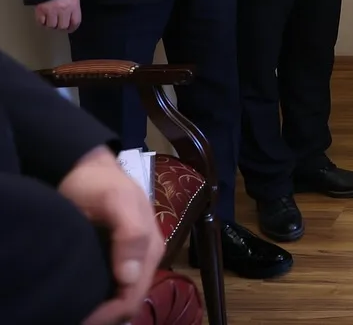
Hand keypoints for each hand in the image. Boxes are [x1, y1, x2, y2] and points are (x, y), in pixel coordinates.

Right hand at [34, 0, 81, 31]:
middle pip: (62, 26)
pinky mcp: (40, 10)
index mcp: (73, 4)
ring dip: (51, 25)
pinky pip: (40, 22)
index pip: (76, 21)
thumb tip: (72, 14)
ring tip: (50, 22)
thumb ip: (73, 4)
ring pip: (51, 26)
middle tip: (59, 25)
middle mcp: (63, 9)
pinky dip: (41, 22)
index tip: (71, 28)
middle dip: (61, 27)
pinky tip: (43, 20)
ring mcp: (50, 10)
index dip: (73, 27)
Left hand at [58, 147, 164, 324]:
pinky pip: (117, 288)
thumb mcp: (115, 200)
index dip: (108, 314)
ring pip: (124, 297)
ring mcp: (136, 259)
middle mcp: (147, 258)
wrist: (92, 168)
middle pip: (130, 301)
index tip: (82, 317)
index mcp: (151, 248)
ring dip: (103, 307)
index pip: (132, 298)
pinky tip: (86, 294)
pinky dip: (102, 298)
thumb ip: (130, 232)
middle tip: (75, 316)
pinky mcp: (123, 258)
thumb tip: (131, 276)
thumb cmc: (100, 183)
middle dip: (105, 315)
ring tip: (79, 308)